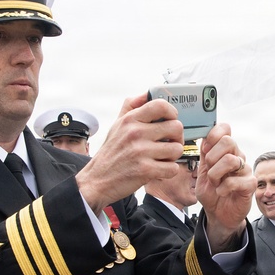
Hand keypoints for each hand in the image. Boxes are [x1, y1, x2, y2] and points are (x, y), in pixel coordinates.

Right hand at [75, 93, 183, 213]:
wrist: (97, 180)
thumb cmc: (111, 153)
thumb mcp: (116, 125)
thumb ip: (131, 107)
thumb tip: (147, 93)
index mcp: (130, 120)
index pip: (161, 105)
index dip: (172, 113)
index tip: (170, 121)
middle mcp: (136, 133)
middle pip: (176, 127)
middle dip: (176, 137)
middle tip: (168, 144)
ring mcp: (141, 151)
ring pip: (177, 149)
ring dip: (172, 156)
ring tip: (161, 158)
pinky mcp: (146, 170)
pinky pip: (173, 168)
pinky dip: (168, 171)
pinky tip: (158, 170)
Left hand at [195, 124, 255, 249]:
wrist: (217, 213)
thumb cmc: (211, 192)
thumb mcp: (202, 171)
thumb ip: (204, 154)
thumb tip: (204, 136)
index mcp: (225, 151)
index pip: (225, 129)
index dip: (214, 134)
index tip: (205, 149)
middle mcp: (237, 157)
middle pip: (228, 141)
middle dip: (212, 156)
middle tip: (209, 169)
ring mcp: (245, 170)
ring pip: (231, 160)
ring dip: (216, 174)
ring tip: (215, 183)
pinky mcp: (250, 185)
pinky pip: (236, 180)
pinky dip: (223, 188)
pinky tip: (221, 192)